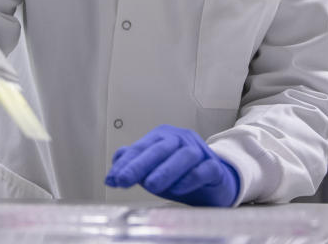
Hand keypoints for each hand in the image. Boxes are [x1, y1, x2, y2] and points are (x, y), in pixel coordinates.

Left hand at [104, 125, 239, 206]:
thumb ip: (135, 164)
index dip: (125, 163)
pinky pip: (204, 169)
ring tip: (149, 186)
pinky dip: (190, 178)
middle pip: (160, 148)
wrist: (216, 182)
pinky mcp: (215, 167)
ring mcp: (200, 151)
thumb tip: (115, 165)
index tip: (112, 179)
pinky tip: (178, 189)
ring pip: (183, 155)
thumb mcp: (154, 169)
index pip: (141, 148)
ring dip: (165, 171)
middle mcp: (181, 140)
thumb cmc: (181, 174)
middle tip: (123, 180)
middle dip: (139, 164)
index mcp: (163, 137)